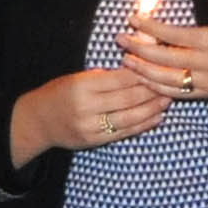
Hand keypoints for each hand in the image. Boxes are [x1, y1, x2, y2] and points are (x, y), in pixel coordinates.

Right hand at [10, 68, 170, 163]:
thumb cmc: (60, 93)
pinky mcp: (94, 141)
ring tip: (168, 99)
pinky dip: (143, 125)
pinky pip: (124, 133)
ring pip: (129, 118)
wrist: (38, 121)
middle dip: (152, 91)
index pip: (119, 79)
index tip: (157, 67)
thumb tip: (136, 67)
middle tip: (169, 83)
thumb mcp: (77, 77)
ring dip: (152, 109)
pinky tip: (157, 117)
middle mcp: (86, 107)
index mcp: (82, 85)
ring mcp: (90, 126)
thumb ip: (105, 75)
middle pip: (128, 98)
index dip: (141, 74)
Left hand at [122, 0, 207, 105]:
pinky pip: (178, 93)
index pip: (175, 35)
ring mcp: (206, 81)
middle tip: (119, 40)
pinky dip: (158, 88)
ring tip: (126, 61)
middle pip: (165, 59)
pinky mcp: (207, 93)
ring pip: (167, 80)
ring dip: (143, 72)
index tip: (133, 19)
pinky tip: (144, 80)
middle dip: (139, 49)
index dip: (151, 28)